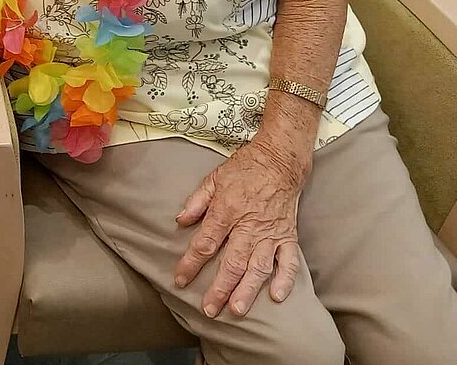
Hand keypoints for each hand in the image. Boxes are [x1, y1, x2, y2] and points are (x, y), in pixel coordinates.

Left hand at [174, 133, 310, 317]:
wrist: (279, 160)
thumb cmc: (244, 169)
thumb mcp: (213, 178)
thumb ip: (196, 201)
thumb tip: (180, 221)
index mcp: (227, 211)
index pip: (206, 243)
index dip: (191, 263)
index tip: (180, 280)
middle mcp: (249, 225)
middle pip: (232, 262)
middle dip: (219, 287)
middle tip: (209, 309)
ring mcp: (271, 233)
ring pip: (259, 267)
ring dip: (248, 290)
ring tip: (237, 310)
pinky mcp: (289, 236)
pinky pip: (289, 261)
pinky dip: (285, 280)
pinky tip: (276, 296)